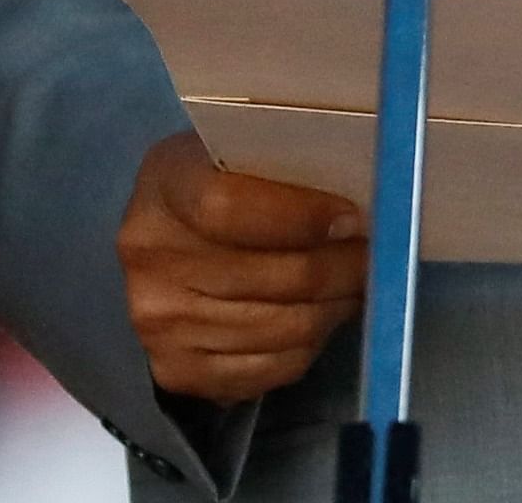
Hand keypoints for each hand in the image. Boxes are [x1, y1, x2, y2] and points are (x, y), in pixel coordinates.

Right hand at [118, 131, 363, 402]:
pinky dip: (308, 347)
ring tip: (350, 286)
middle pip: (272, 276)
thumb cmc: (217, 185)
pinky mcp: (177, 370)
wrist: (160, 243)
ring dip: (332, 308)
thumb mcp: (237, 151)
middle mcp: (150, 257)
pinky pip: (271, 370)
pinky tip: (317, 318)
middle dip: (341, 268)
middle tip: (371, 256)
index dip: (301, 217)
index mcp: (164, 183)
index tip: (351, 219)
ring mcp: (159, 321)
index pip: (228, 207)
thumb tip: (358, 212)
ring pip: (282, 329)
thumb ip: (286, 169)